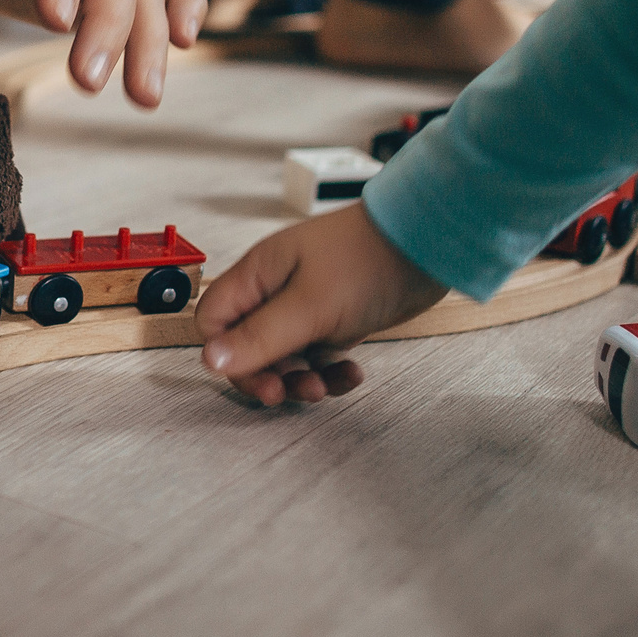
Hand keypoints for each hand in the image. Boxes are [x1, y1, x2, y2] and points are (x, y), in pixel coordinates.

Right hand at [196, 203, 449, 405]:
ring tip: (324, 386)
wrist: (426, 245)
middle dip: (267, 375)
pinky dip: (329, 372)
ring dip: (300, 379)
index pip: (214, 321)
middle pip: (247, 346)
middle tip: (288, 392)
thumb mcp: (310, 307)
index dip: (225, 354)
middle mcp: (275, 291)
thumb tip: (210, 361)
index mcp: (258, 276)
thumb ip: (259, 337)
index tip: (257, 376)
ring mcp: (305, 306)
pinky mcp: (333, 320)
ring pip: (284, 357)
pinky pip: (316, 357)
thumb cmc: (367, 260)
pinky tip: (351, 374)